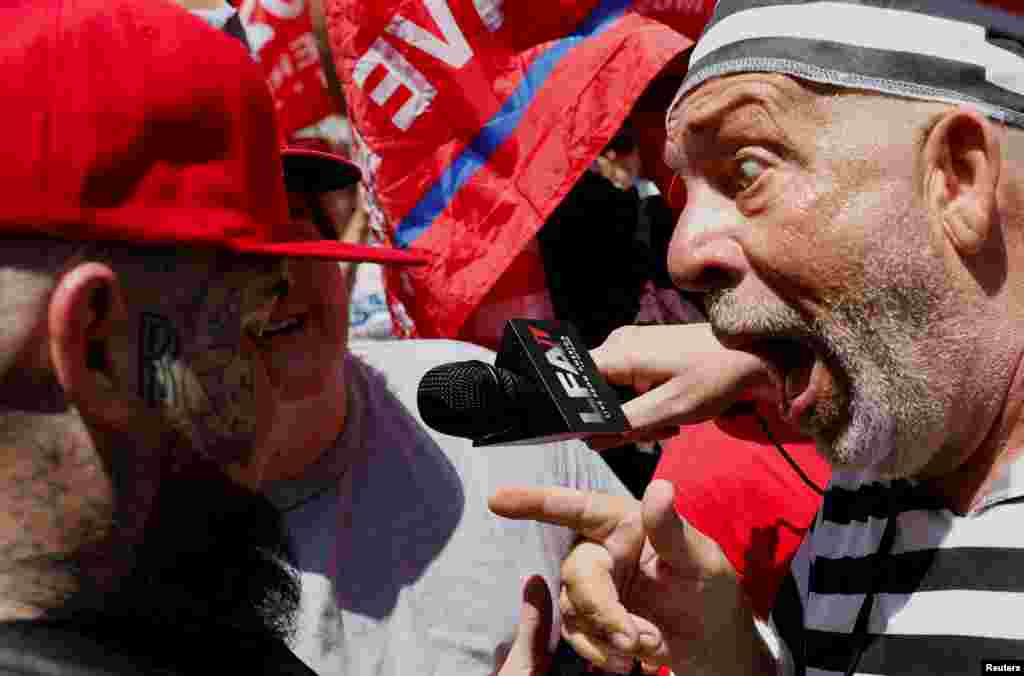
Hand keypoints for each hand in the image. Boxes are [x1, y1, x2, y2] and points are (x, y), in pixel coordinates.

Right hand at [491, 481, 771, 675]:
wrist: (712, 644)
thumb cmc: (712, 590)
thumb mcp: (701, 559)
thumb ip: (672, 529)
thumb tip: (661, 489)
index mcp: (624, 522)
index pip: (575, 507)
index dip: (534, 502)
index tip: (497, 500)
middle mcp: (602, 548)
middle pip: (575, 572)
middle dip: (601, 607)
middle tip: (632, 638)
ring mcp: (595, 584)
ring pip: (572, 607)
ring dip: (605, 634)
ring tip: (643, 648)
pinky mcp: (592, 617)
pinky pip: (576, 633)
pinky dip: (601, 650)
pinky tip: (630, 659)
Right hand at [588, 324, 774, 449]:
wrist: (756, 355)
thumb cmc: (718, 376)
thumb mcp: (673, 408)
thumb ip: (627, 423)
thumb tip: (590, 436)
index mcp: (621, 352)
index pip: (574, 381)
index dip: (576, 410)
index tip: (596, 434)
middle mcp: (620, 344)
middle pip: (594, 392)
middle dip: (618, 421)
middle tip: (652, 433)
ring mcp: (633, 348)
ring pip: (614, 394)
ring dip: (636, 417)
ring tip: (669, 425)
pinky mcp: (646, 355)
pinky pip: (629, 388)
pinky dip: (645, 406)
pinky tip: (671, 416)